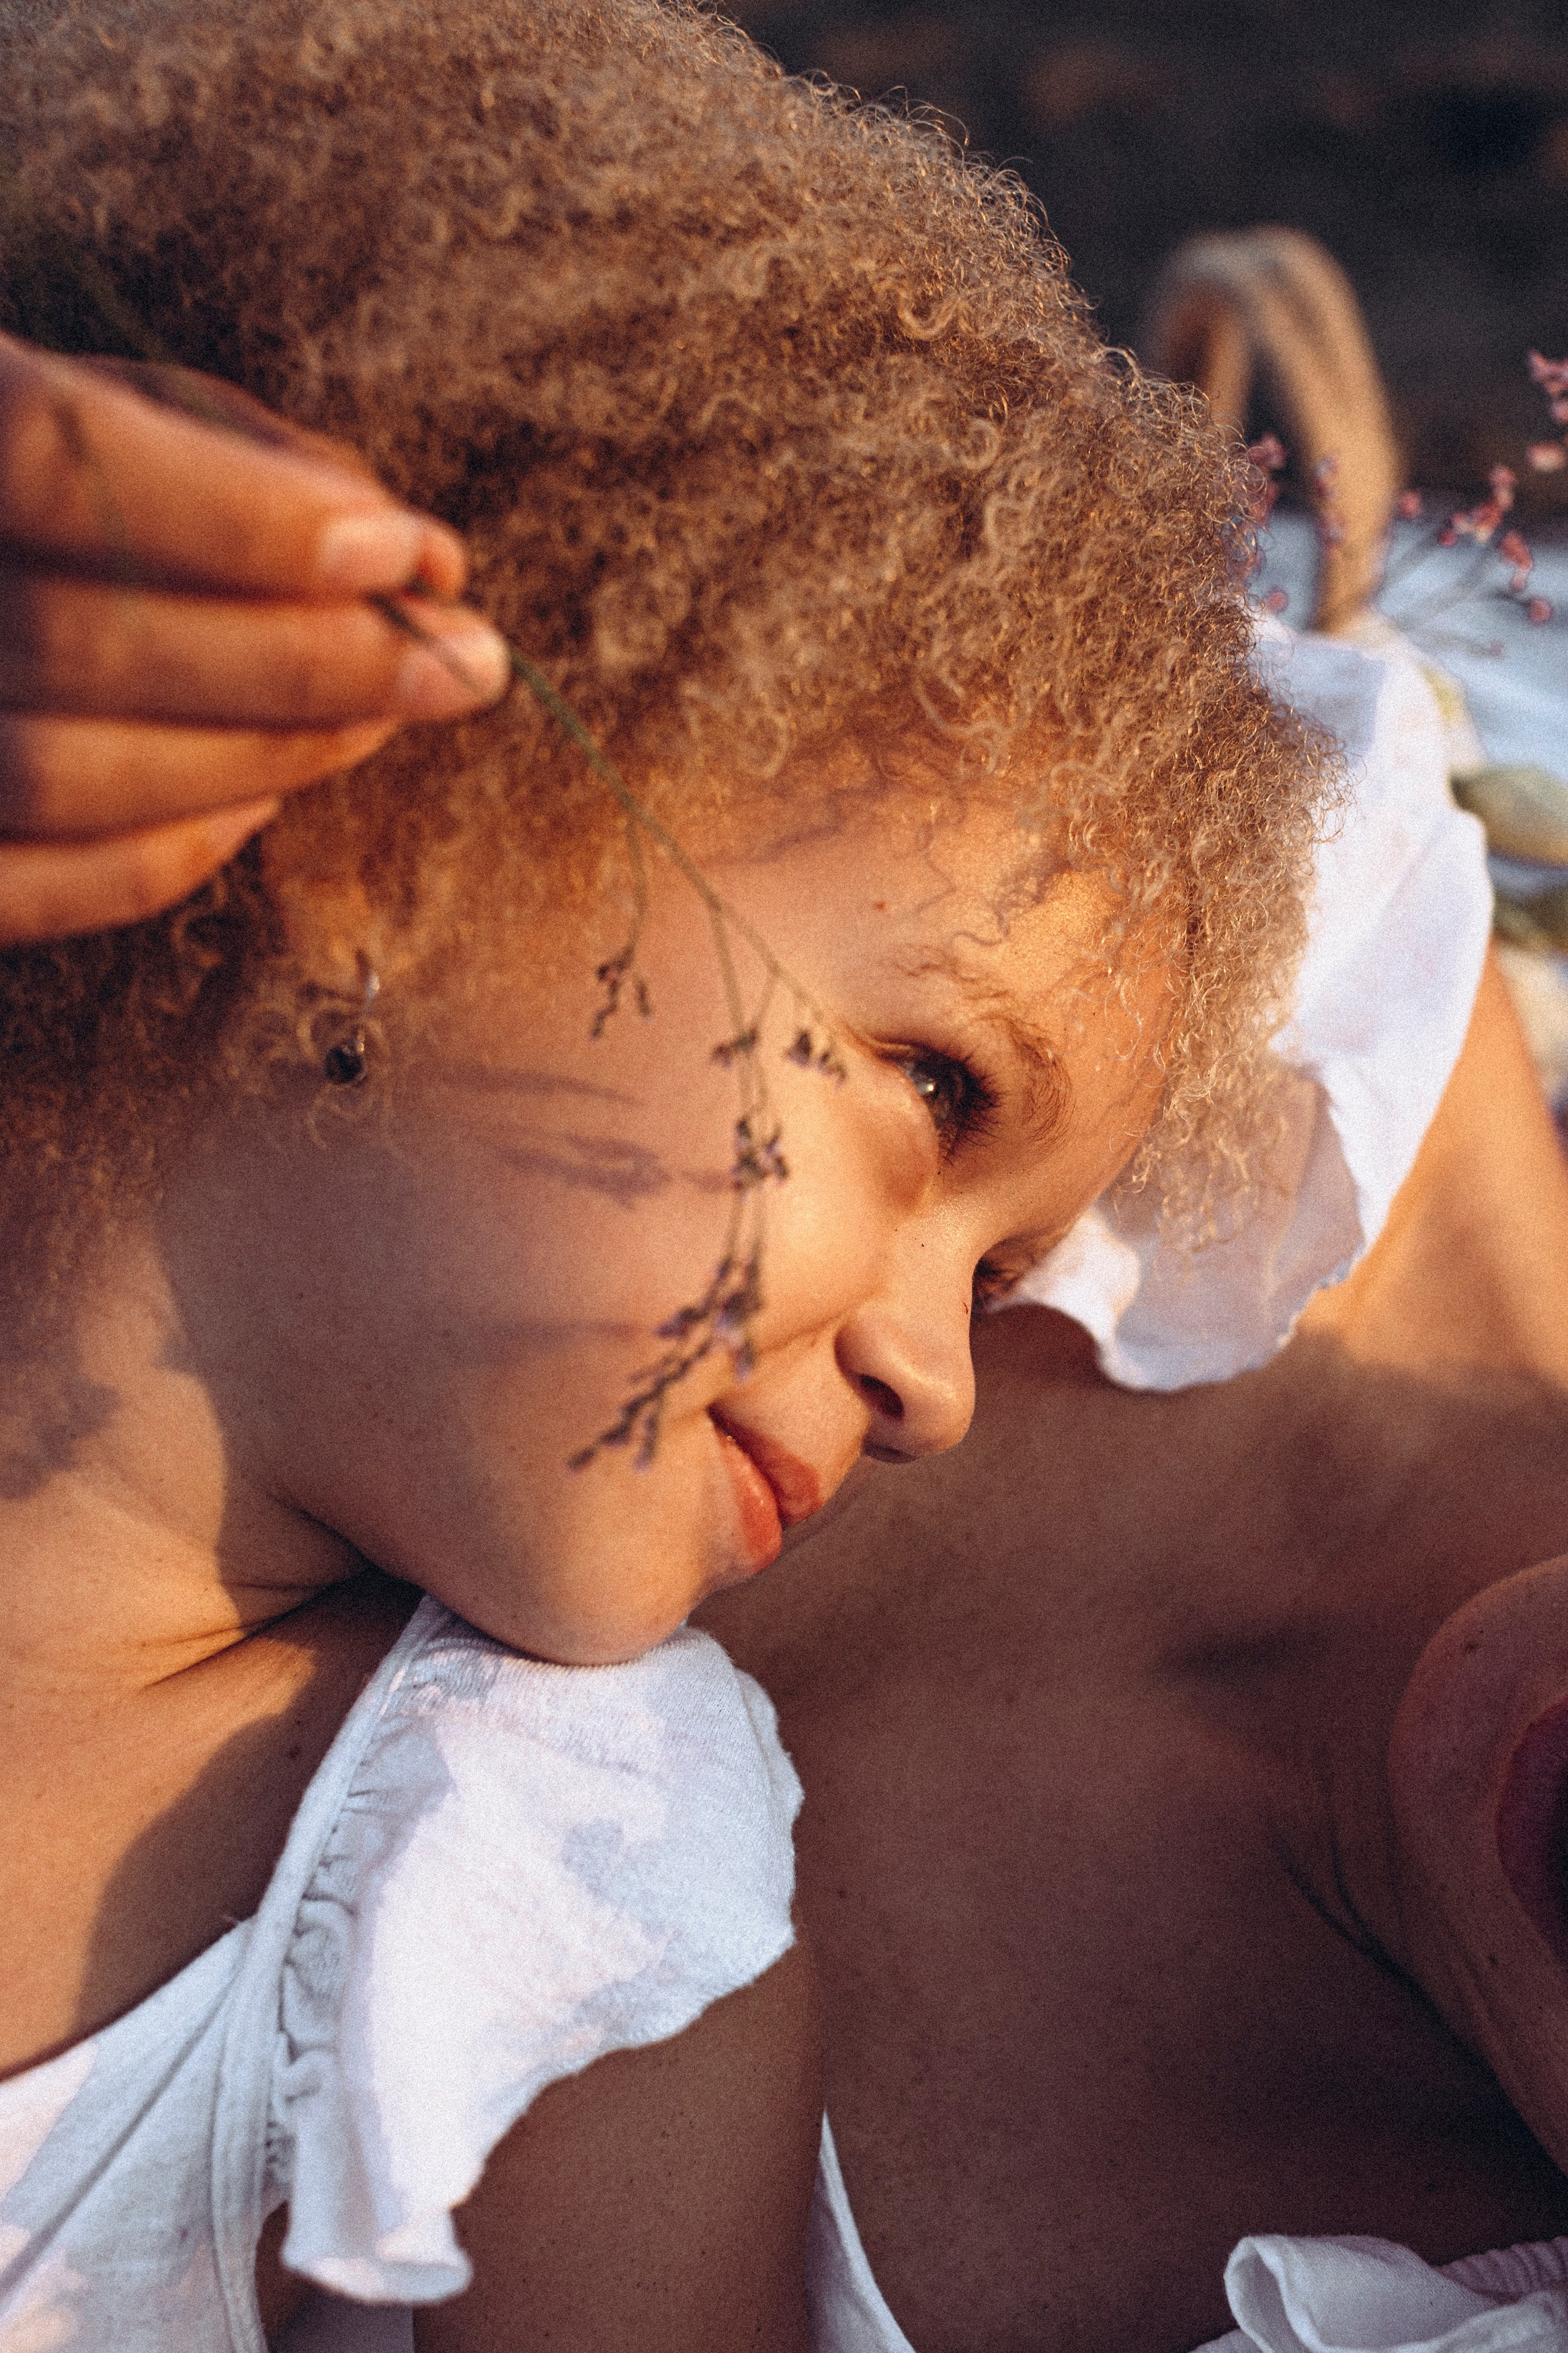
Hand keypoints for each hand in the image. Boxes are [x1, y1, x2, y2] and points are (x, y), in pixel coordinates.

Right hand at [0, 334, 511, 944]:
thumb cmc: (1, 447)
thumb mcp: (72, 376)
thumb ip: (220, 445)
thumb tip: (412, 557)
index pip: (59, 458)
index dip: (248, 520)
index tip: (409, 553)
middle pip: (83, 638)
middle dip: (306, 660)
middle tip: (461, 660)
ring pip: (60, 775)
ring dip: (261, 754)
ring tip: (377, 719)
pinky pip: (16, 889)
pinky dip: (158, 857)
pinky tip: (256, 802)